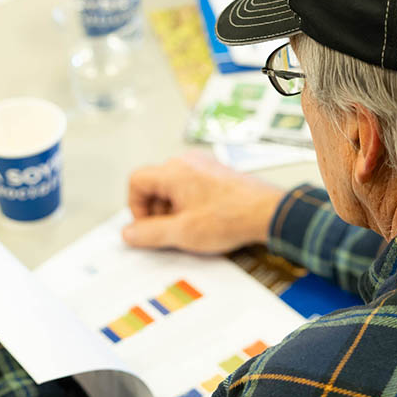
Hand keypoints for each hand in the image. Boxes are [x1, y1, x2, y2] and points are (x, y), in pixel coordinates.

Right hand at [122, 152, 284, 252]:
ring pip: (172, 186)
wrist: (268, 213)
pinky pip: (190, 185)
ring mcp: (203, 165)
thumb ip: (150, 233)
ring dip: (173, 208)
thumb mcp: (182, 233)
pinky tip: (203, 220)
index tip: (148, 226)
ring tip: (189, 227)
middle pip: (154, 184)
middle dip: (156, 211)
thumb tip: (129, 233)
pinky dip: (189, 203)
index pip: (137, 181)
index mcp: (173, 171)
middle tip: (170, 231)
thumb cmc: (231, 218)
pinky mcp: (216, 172)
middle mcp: (187, 162)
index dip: (136, 207)